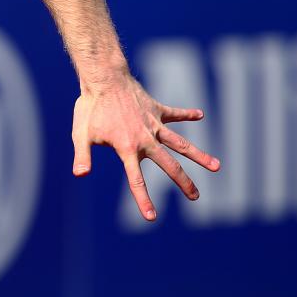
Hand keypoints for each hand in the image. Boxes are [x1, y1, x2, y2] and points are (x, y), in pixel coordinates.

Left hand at [72, 73, 220, 220]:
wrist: (103, 78)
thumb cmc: (90, 107)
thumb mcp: (81, 133)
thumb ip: (82, 155)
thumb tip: (80, 175)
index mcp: (127, 147)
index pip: (136, 179)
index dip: (143, 199)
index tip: (152, 217)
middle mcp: (145, 138)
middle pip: (169, 164)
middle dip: (184, 182)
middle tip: (196, 197)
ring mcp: (153, 123)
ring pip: (181, 142)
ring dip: (198, 154)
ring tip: (216, 166)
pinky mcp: (156, 109)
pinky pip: (175, 113)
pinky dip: (187, 113)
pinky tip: (200, 114)